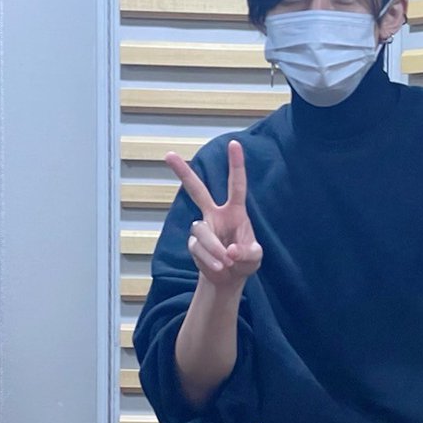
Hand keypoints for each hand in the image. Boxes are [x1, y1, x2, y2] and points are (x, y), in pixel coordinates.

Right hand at [166, 139, 262, 287]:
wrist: (229, 278)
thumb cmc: (245, 261)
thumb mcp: (254, 258)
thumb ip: (247, 253)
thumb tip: (229, 251)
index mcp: (234, 212)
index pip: (236, 185)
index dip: (236, 165)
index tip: (234, 143)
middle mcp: (215, 215)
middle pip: (196, 190)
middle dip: (183, 172)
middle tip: (168, 154)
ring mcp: (202, 228)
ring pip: (201, 230)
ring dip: (214, 248)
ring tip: (226, 262)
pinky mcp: (193, 244)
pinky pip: (198, 249)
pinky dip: (209, 260)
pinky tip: (218, 267)